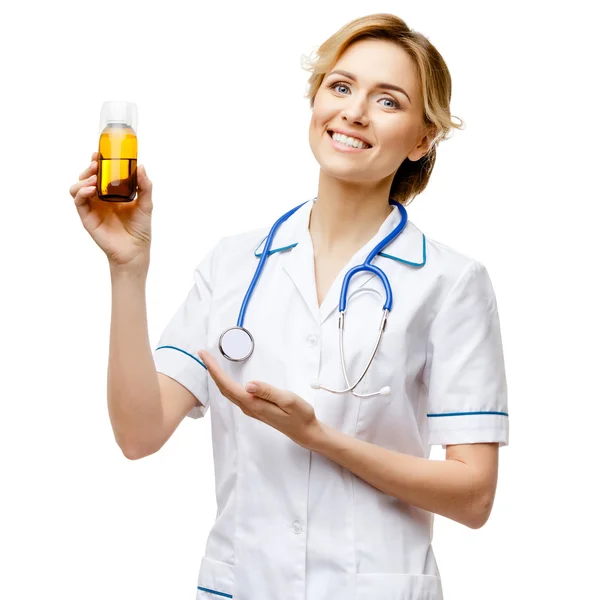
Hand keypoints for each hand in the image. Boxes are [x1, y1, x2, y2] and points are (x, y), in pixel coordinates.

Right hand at [69, 152, 152, 269]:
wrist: (135, 250)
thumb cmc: (140, 229)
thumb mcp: (146, 204)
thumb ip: (145, 186)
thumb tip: (141, 167)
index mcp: (112, 193)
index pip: (101, 174)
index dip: (97, 162)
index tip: (99, 153)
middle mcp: (100, 199)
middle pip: (86, 177)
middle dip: (89, 168)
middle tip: (96, 163)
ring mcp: (92, 207)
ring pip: (77, 187)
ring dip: (83, 179)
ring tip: (94, 178)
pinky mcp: (87, 217)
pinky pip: (78, 201)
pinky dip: (81, 192)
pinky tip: (91, 190)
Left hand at [199, 350, 321, 449]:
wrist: (305, 431)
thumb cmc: (299, 415)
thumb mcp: (288, 400)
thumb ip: (268, 392)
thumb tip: (248, 384)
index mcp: (253, 404)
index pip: (228, 385)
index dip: (214, 370)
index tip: (205, 356)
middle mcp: (248, 407)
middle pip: (223, 388)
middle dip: (212, 371)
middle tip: (203, 354)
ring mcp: (250, 409)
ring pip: (227, 392)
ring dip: (217, 377)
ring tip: (211, 363)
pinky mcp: (255, 408)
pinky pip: (234, 394)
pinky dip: (226, 383)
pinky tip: (226, 378)